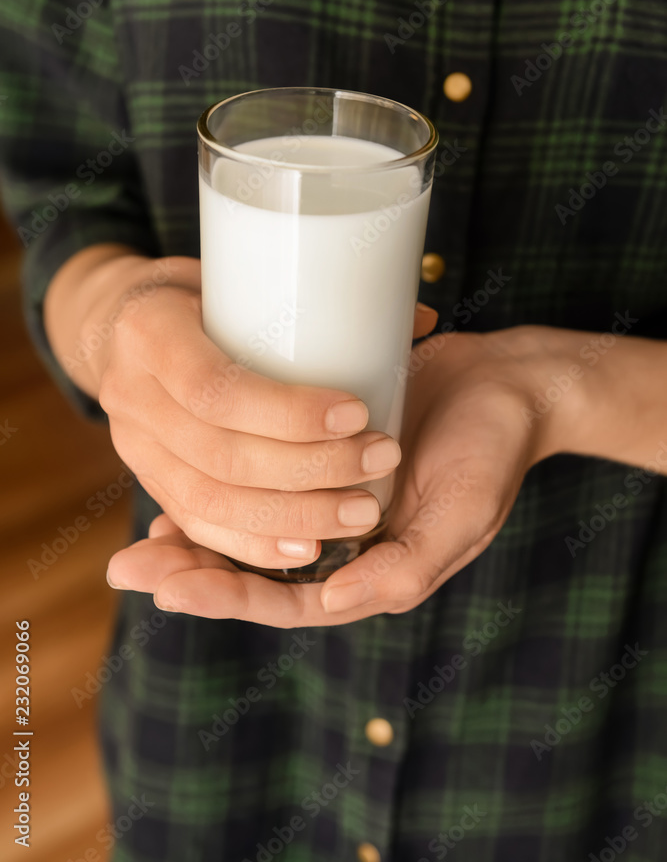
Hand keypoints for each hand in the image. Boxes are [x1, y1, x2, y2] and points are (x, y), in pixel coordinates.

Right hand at [82, 256, 439, 572]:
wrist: (118, 326)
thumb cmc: (196, 292)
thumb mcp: (236, 273)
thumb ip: (318, 302)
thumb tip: (424, 321)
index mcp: (149, 332)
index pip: (214, 387)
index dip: (287, 411)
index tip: (357, 411)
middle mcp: (131, 395)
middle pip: (221, 454)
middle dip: (310, 469)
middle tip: (381, 459)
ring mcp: (134, 445)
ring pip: (210, 502)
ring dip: (293, 516)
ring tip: (362, 512)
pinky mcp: (148, 478)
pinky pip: (197, 524)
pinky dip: (254, 545)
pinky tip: (307, 551)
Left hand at [107, 325, 576, 624]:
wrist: (506, 386)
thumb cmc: (491, 452)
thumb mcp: (460, 517)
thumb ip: (401, 571)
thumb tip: (328, 605)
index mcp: (373, 572)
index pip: (288, 600)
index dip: (228, 597)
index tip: (167, 584)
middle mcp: (344, 545)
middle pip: (257, 575)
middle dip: (192, 573)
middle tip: (128, 567)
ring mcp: (330, 504)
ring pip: (253, 535)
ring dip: (197, 538)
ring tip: (138, 538)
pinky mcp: (321, 462)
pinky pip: (264, 485)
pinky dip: (225, 490)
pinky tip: (183, 481)